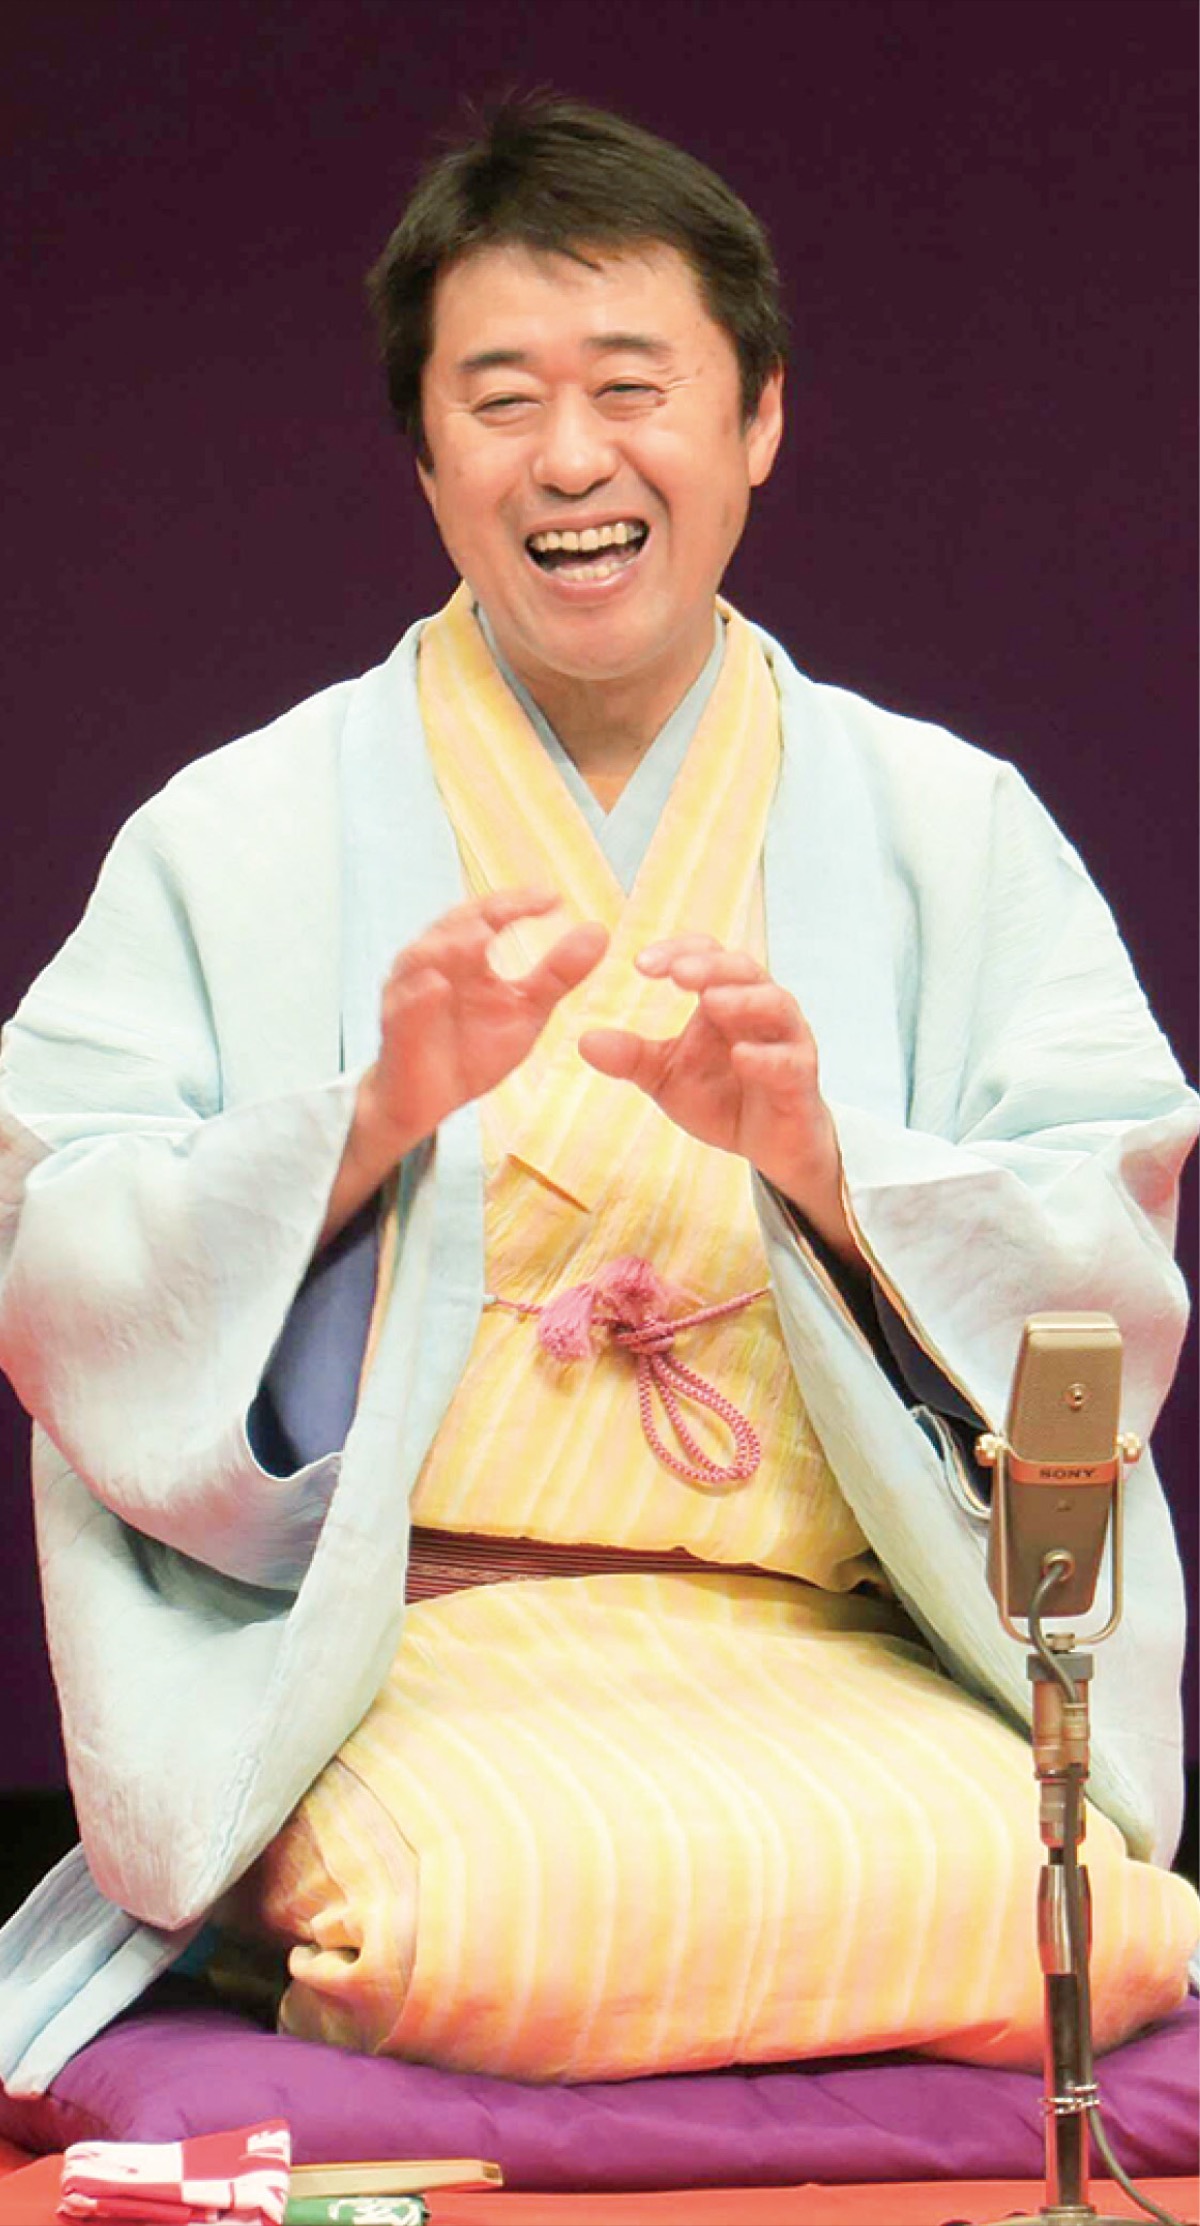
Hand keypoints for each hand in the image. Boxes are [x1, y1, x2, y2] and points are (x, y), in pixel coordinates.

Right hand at [322, 889, 607, 1243]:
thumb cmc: (472, 1049)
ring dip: (449, 945)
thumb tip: (599, 931)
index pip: (489, 915)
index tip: (553, 898)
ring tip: (480, 937)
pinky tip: (436, 987)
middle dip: (483, 914)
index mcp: (464, 954)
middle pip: (452, 926)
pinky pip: (404, 1008)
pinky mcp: (396, 1030)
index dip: (518, 903)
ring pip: (421, 959)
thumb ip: (559, 973)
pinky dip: (419, 996)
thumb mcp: (526, 1010)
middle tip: (515, 908)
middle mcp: (432, 964)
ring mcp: (409, 994)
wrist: (431, 1102)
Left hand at [579, 934, 860, 1265]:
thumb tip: (584, 1041)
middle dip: (711, 967)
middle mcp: (760, 1010)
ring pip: (775, 1005)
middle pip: (743, 970)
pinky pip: (789, 1062)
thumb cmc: (722, 1097)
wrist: (770, 1147)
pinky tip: (742, 1057)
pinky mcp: (799, 1080)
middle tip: (678, 974)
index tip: (641, 964)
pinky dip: (767, 1058)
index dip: (679, 953)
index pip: (707, 957)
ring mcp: (785, 1042)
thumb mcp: (666, 1077)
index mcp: (725, 998)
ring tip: (712, 1002)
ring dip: (744, 1000)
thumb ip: (632, 1057)